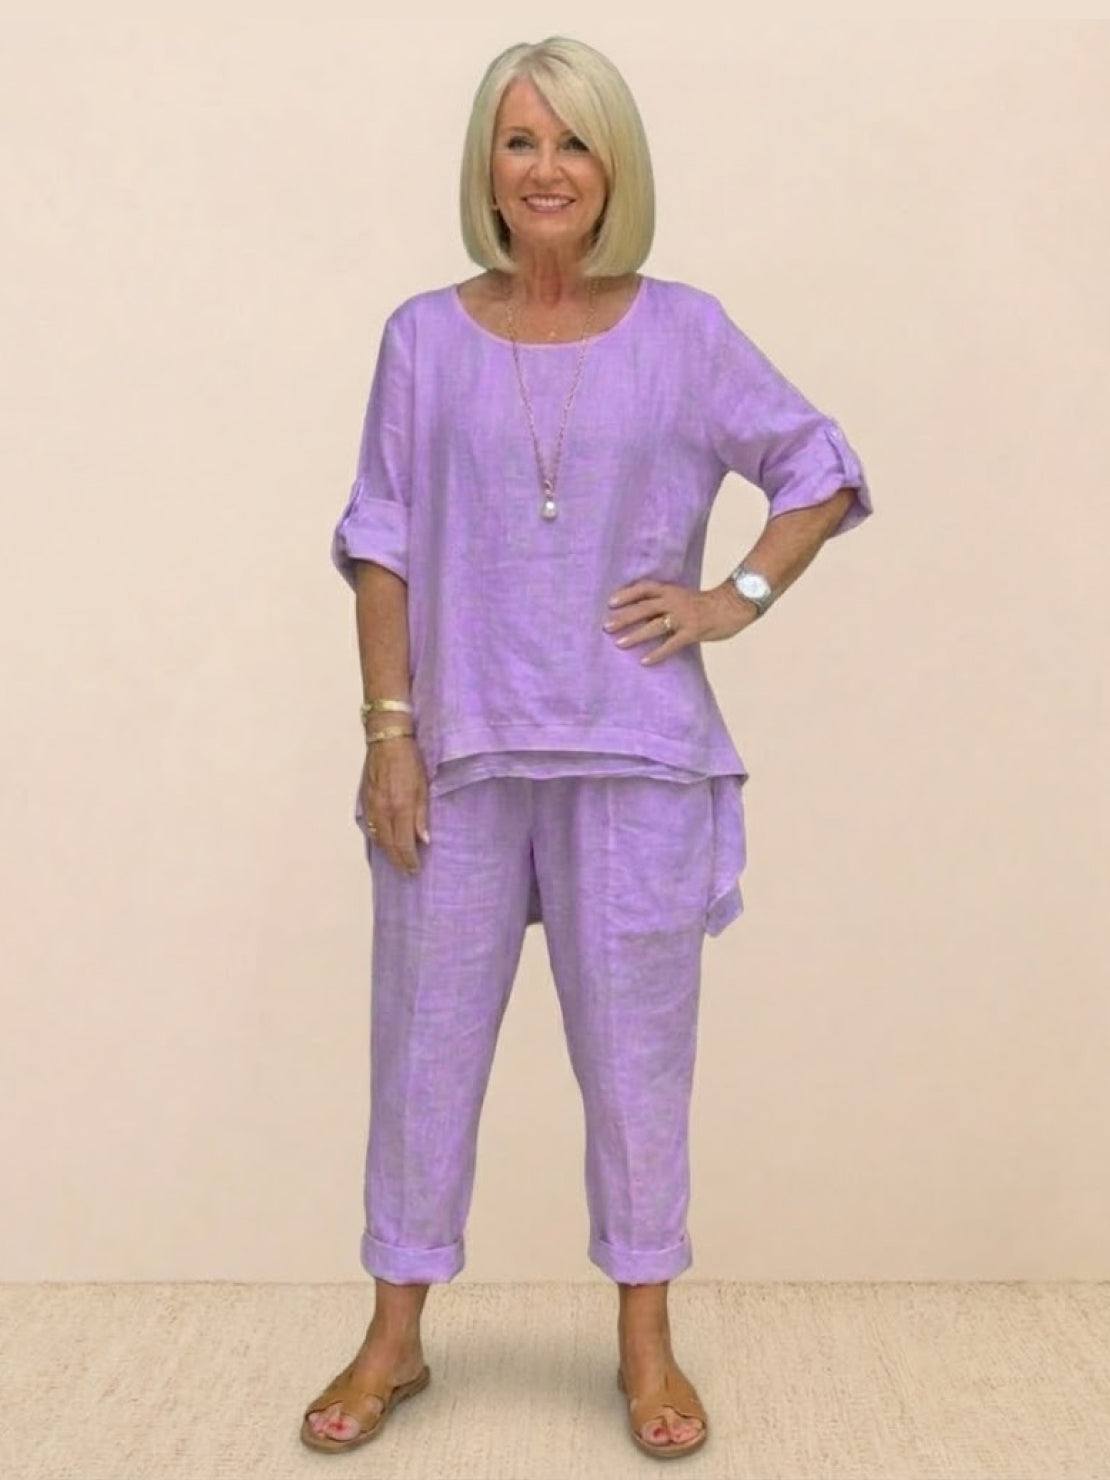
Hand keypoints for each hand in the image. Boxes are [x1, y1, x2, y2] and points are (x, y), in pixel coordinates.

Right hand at [360, 734, 429, 874]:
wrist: (387, 739)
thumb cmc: (410, 760)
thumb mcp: (423, 786)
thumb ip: (421, 815)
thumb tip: (423, 840)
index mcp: (399, 807)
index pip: (403, 844)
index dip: (409, 860)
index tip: (415, 869)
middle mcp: (383, 810)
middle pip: (388, 846)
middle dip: (398, 861)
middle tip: (407, 871)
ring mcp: (371, 806)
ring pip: (377, 838)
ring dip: (387, 853)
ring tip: (397, 861)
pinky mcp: (365, 800)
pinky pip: (370, 826)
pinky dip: (377, 838)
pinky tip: (384, 842)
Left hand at [603, 578, 758, 664]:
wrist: (734, 604)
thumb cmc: (708, 603)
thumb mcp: (684, 596)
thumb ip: (666, 602)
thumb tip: (644, 614)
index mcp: (671, 590)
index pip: (644, 588)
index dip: (626, 594)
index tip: (610, 603)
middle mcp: (675, 601)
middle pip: (644, 608)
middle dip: (624, 617)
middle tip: (606, 626)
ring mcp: (684, 617)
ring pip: (654, 625)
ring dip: (635, 635)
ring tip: (619, 644)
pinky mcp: (693, 631)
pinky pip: (672, 644)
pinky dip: (657, 653)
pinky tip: (645, 661)